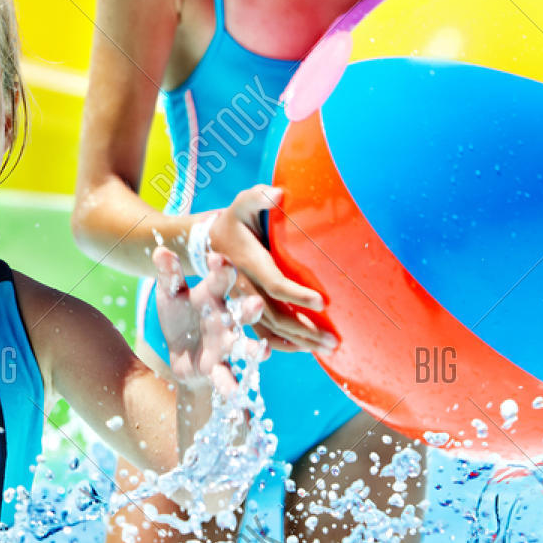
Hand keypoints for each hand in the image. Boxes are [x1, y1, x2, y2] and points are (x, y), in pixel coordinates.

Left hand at [153, 246, 263, 395]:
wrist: (181, 351)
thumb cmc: (180, 314)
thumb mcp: (170, 293)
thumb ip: (168, 274)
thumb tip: (160, 251)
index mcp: (215, 295)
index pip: (222, 277)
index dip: (220, 268)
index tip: (216, 258)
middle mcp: (226, 319)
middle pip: (243, 312)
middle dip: (250, 309)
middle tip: (256, 304)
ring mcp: (226, 345)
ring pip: (244, 346)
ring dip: (255, 349)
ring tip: (264, 351)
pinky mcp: (218, 368)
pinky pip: (227, 377)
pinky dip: (231, 387)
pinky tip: (235, 395)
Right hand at [206, 184, 338, 353]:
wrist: (207, 242)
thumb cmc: (234, 221)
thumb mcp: (241, 204)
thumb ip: (258, 197)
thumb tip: (278, 194)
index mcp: (248, 263)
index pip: (274, 283)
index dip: (297, 294)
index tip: (323, 302)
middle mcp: (245, 288)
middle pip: (276, 315)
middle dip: (305, 329)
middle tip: (335, 340)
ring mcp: (244, 303)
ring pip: (271, 329)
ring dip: (300, 341)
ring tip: (328, 349)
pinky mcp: (244, 311)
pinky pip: (263, 333)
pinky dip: (284, 344)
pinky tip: (305, 348)